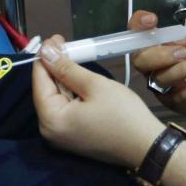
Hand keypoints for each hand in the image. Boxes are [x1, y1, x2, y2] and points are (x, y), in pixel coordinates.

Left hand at [32, 36, 164, 169]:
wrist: (147, 147)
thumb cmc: (123, 114)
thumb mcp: (95, 85)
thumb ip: (66, 68)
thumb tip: (45, 51)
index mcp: (50, 120)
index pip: (39, 81)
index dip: (45, 57)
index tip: (54, 38)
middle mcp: (49, 131)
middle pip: (45, 91)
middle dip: (54, 66)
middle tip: (65, 43)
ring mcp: (60, 137)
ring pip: (56, 99)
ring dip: (63, 78)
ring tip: (73, 55)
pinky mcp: (72, 137)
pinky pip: (65, 109)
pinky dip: (70, 92)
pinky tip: (78, 77)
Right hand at [129, 0, 185, 113]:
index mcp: (156, 43)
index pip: (136, 32)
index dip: (138, 26)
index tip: (152, 19)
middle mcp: (153, 64)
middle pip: (141, 60)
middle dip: (161, 55)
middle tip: (184, 52)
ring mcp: (161, 85)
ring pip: (161, 79)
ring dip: (184, 71)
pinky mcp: (174, 102)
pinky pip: (181, 96)